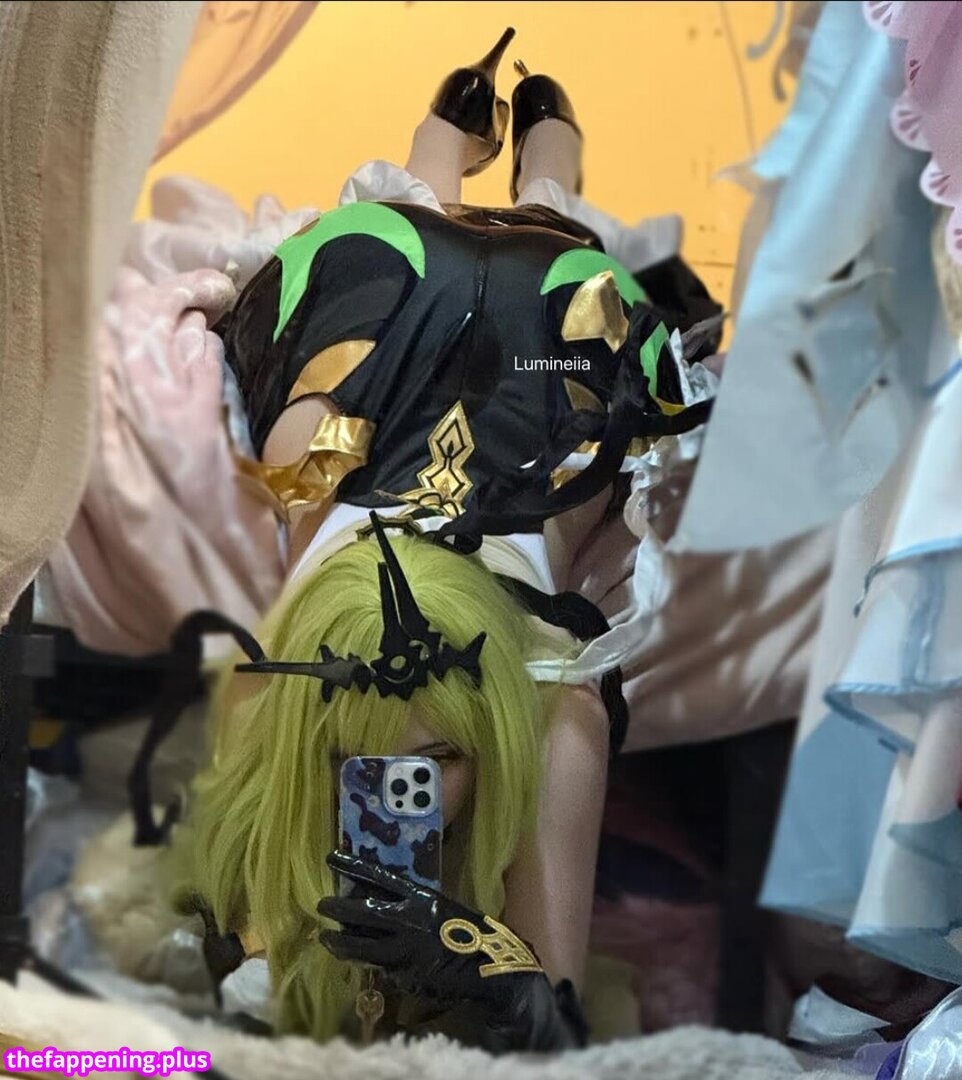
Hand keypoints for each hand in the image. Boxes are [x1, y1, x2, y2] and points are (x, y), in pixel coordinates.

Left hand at [317, 850, 541, 1006]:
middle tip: (321, 905)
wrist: (488, 968)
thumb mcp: (440, 908)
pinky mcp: (402, 975)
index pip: (379, 876)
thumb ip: (412, 907)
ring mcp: (402, 949)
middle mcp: (407, 920)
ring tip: (326, 937)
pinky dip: (370, 965)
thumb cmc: (469, 932)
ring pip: (360, 945)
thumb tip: (382, 905)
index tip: (330, 858)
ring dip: (340, 941)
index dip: (353, 866)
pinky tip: (360, 963)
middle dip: (338, 908)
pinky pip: (379, 968)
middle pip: (362, 911)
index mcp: (419, 897)